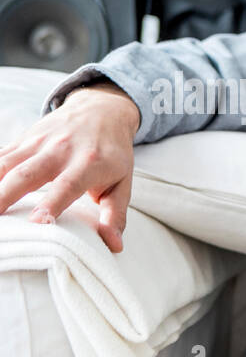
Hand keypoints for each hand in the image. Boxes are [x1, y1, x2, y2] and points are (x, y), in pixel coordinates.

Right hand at [0, 83, 139, 252]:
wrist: (102, 110)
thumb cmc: (114, 154)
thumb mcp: (123, 183)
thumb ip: (116, 215)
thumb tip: (114, 245)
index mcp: (89, 163)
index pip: (67, 185)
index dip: (52, 204)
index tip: (37, 222)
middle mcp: (61, 150)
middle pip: (26, 174)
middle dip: (4, 197)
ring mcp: (38, 142)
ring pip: (6, 164)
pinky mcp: (23, 140)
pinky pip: (0, 156)